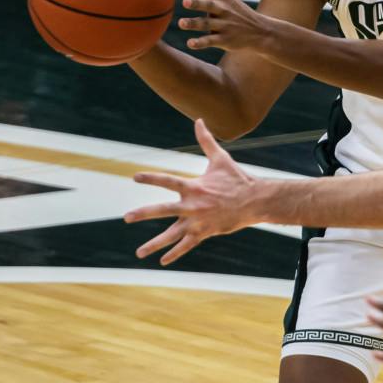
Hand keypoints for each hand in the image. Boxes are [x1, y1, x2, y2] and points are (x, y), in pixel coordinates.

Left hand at [124, 119, 261, 263]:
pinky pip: (186, 245)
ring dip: (154, 244)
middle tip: (127, 217)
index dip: (151, 178)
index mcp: (194, 186)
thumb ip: (206, 141)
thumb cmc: (237, 179)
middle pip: (163, 210)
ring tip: (139, 252)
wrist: (255, 201)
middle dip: (143, 214)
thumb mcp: (220, 159)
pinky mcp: (205, 233)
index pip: (167, 181)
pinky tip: (162, 261)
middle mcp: (192, 205)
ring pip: (172, 235)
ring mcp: (198, 221)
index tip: (135, 177)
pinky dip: (174, 254)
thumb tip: (199, 120)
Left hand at [178, 0, 279, 56]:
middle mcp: (222, 9)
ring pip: (206, 24)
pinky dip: (201, 43)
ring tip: (181, 23)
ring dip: (194, 23)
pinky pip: (211, 41)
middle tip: (184, 1)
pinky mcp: (225, 39)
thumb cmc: (236, 11)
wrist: (261, 31)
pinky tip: (190, 44)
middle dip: (197, 3)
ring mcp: (224, 25)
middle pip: (208, 4)